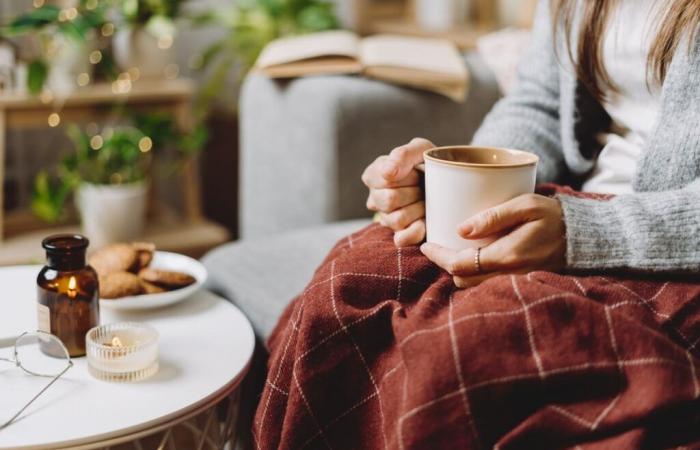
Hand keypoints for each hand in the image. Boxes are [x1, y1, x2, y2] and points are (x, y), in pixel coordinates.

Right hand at [362, 138, 433, 246]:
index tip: (417, 171)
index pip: (383, 179)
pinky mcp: (400, 235)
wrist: (449, 183)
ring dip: (418, 209)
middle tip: (424, 186)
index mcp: (374, 175)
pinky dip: (417, 230)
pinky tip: (425, 220)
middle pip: (388, 200)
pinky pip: (402, 238)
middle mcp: (375, 198)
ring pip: (396, 219)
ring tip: (426, 200)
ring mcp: (386, 218)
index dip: (406, 176)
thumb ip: (403, 155)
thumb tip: (388, 173)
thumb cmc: (429, 164)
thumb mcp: (420, 149)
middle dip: (413, 191)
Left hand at [420, 194, 565, 287]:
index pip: (459, 264)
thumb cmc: (555, 217)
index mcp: (506, 256)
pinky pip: (485, 283)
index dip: (438, 256)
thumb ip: (493, 217)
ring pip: (472, 285)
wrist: (584, 238)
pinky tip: (472, 256)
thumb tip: (461, 229)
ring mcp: (513, 281)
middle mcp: (507, 274)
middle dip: (446, 263)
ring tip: (452, 249)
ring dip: (459, 270)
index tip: (426, 244)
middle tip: (437, 244)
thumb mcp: (525, 206)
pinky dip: (473, 273)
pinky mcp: (517, 282)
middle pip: (461, 279)